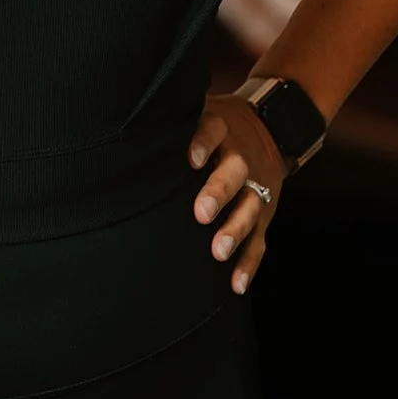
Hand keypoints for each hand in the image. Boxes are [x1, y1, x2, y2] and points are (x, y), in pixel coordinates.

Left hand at [187, 90, 292, 296]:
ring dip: (235, 230)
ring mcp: (256, 187)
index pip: (213, 129)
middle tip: (202, 213)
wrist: (269, 130)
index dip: (203, 142)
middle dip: (219, 192)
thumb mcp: (202, 114)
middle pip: (235, 172)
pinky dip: (249, 263)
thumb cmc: (218, 130)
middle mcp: (241, 159)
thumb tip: (128, 130)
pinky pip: (259, 240)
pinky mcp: (265, 214)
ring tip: (218, 251)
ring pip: (250, 208)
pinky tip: (236, 284)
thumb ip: (175, 125)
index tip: (191, 159)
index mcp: (223, 130)